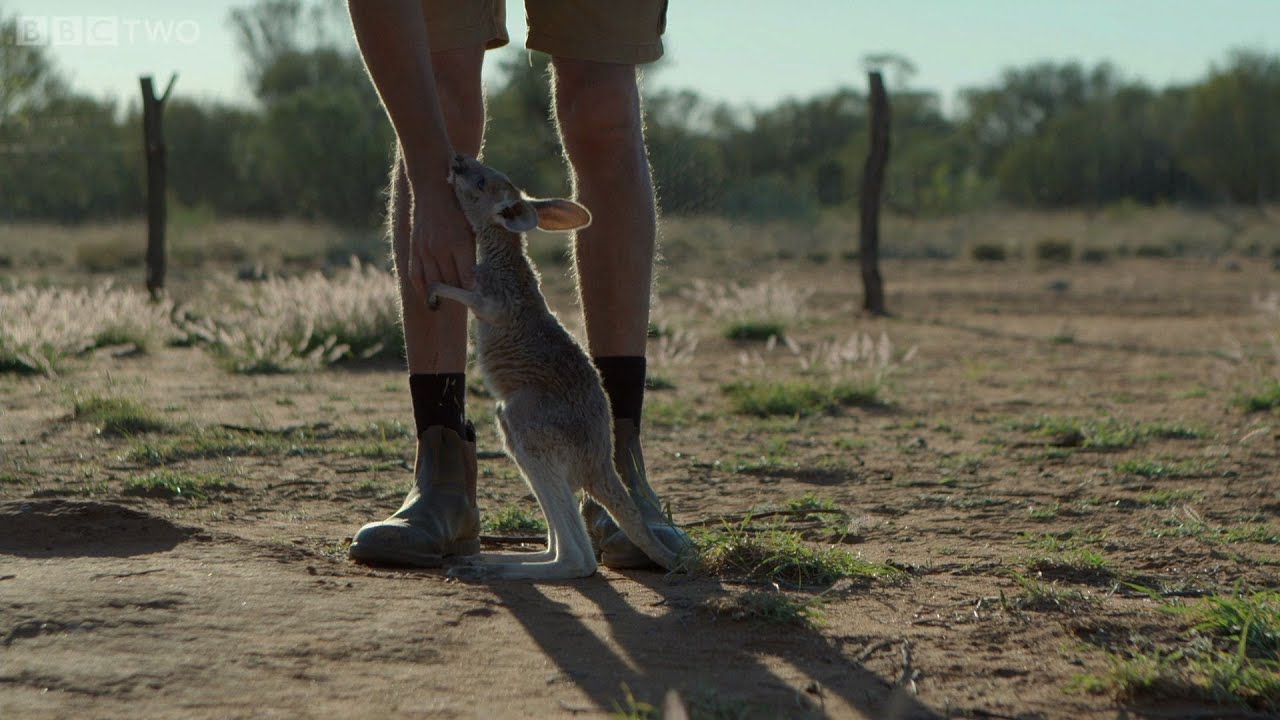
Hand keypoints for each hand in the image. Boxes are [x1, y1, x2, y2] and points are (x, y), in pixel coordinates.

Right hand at [407, 175, 475, 307]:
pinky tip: (427, 296)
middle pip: (450, 282)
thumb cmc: (457, 209)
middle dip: (457, 295)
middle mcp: (442, 249)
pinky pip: (416, 275)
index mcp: (461, 243)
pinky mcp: (414, 249)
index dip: (471, 290)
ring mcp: (426, 250)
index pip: (466, 277)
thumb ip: (472, 251)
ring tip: (445, 304)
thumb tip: (474, 276)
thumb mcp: (472, 227)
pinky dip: (422, 288)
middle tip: (463, 302)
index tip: (475, 297)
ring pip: (433, 282)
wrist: (432, 190)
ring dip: (440, 295)